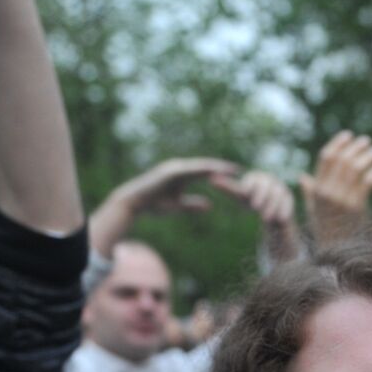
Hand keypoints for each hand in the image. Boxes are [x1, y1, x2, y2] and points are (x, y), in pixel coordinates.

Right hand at [107, 157, 240, 215]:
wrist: (133, 203)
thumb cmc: (153, 204)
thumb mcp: (177, 205)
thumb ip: (193, 205)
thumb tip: (210, 206)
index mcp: (182, 175)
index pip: (205, 172)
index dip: (219, 172)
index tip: (235, 174)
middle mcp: (179, 168)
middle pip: (205, 166)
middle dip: (221, 167)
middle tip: (238, 168)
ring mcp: (173, 168)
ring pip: (199, 166)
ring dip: (214, 167)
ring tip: (230, 169)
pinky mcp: (169, 172)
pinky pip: (189, 170)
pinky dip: (201, 170)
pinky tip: (213, 172)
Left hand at [216, 170, 294, 226]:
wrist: (269, 209)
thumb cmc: (250, 200)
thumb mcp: (239, 195)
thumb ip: (228, 187)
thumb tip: (212, 179)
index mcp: (256, 176)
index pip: (253, 180)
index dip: (250, 187)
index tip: (246, 194)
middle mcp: (270, 179)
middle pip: (266, 186)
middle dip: (261, 196)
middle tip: (255, 207)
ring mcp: (281, 187)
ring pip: (277, 195)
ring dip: (271, 206)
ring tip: (265, 218)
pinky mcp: (289, 197)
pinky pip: (287, 202)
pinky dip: (284, 210)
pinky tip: (280, 219)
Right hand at [301, 131, 371, 244]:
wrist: (335, 250)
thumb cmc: (324, 228)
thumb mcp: (313, 209)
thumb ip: (309, 191)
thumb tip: (302, 176)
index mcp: (317, 189)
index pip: (326, 158)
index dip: (338, 143)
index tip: (348, 135)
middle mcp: (328, 192)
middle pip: (342, 160)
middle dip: (356, 147)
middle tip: (367, 141)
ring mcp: (342, 199)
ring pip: (356, 168)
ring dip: (368, 156)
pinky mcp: (357, 206)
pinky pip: (369, 181)